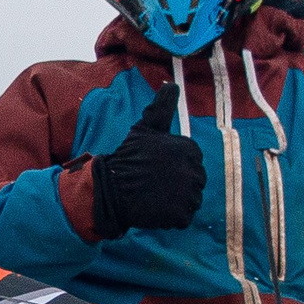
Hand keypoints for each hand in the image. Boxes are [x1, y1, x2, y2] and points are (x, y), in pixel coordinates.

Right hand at [90, 84, 205, 239]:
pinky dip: (170, 218)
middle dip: (176, 185)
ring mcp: (187, 194)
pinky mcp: (180, 215)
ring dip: (174, 202)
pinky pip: (182, 218)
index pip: (192, 162)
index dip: (174, 167)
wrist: (109, 189)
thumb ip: (162, 107)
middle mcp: (193, 171)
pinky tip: (154, 209)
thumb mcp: (146, 128)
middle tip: (153, 185)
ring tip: (154, 197)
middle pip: (194, 182)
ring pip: (190, 201)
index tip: (156, 169)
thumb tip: (172, 84)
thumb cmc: (127, 158)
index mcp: (190, 150)